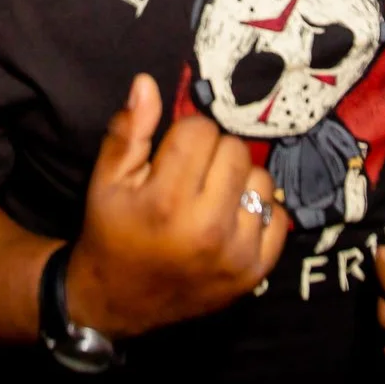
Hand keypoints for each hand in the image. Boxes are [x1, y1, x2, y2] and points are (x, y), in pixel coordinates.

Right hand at [67, 74, 290, 339]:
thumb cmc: (111, 231)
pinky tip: (230, 220)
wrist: (118, 300)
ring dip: (238, 181)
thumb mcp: (105, 180)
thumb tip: (147, 83)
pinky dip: (258, 212)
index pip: (201, 130)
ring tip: (211, 198)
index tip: (171, 155)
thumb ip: (128, 130)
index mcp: (165, 200)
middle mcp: (207, 227)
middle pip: (234, 149)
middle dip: (212, 154)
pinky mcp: (256, 271)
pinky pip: (279, 215)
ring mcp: (236, 252)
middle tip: (190, 177)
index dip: (184, 136)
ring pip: (261, 179)